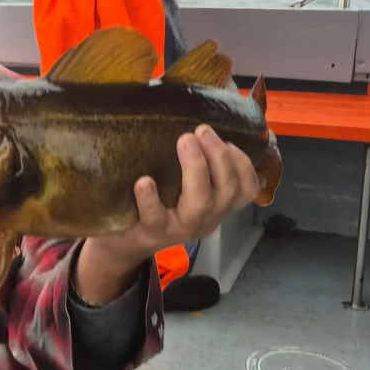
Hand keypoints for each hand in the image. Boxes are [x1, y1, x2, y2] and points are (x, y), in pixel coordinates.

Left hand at [76, 125, 260, 302]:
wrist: (123, 243)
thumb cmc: (157, 206)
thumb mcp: (183, 190)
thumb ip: (196, 167)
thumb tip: (196, 126)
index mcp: (217, 206)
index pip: (246, 189)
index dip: (244, 164)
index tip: (229, 141)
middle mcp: (205, 218)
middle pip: (227, 190)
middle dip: (219, 156)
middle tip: (201, 130)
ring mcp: (180, 228)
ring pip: (200, 203)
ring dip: (196, 168)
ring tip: (185, 140)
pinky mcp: (152, 233)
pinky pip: (156, 217)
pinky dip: (151, 199)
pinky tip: (144, 181)